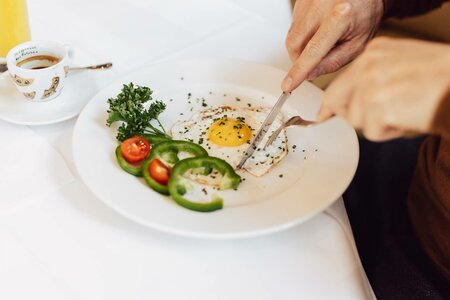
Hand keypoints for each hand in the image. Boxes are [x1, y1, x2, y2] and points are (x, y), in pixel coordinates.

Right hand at [282, 0, 383, 91]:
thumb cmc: (365, 14)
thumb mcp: (358, 44)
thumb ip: (334, 61)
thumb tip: (310, 74)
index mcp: (340, 17)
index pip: (313, 52)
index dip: (299, 71)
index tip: (288, 85)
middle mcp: (321, 6)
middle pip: (294, 44)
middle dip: (299, 59)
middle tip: (313, 62)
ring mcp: (309, 2)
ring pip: (291, 36)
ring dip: (300, 47)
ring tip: (319, 41)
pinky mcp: (302, 1)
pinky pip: (293, 25)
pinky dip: (301, 34)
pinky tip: (315, 30)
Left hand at [317, 37, 449, 140]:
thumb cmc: (440, 78)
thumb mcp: (400, 65)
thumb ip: (371, 78)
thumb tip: (345, 101)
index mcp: (373, 53)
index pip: (339, 82)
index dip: (332, 103)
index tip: (323, 114)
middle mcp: (367, 66)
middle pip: (337, 102)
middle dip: (353, 114)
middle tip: (378, 114)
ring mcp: (370, 86)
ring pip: (355, 120)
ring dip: (378, 124)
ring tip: (403, 110)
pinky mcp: (377, 107)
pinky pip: (372, 132)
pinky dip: (390, 132)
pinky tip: (407, 118)